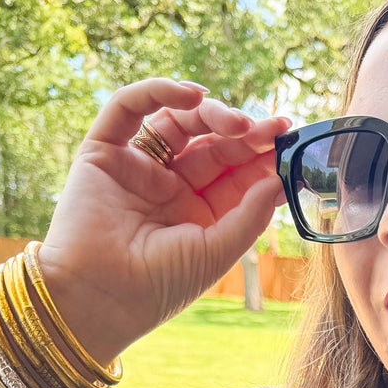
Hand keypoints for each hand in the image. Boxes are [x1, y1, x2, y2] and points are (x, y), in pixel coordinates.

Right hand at [36, 76, 293, 360]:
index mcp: (197, 214)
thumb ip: (250, 214)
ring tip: (241, 124)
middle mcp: (169, 188)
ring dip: (212, 114)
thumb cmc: (159, 285)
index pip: (235, 175)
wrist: (98, 297)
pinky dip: (159, 91)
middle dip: (244, 134)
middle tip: (273, 128)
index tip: (288, 141)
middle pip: (212, 144)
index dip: (261, 156)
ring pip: (178, 122)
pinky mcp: (102, 151)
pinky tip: (193, 94)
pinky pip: (128, 108)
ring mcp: (137, 167)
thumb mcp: (217, 250)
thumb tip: (279, 180)